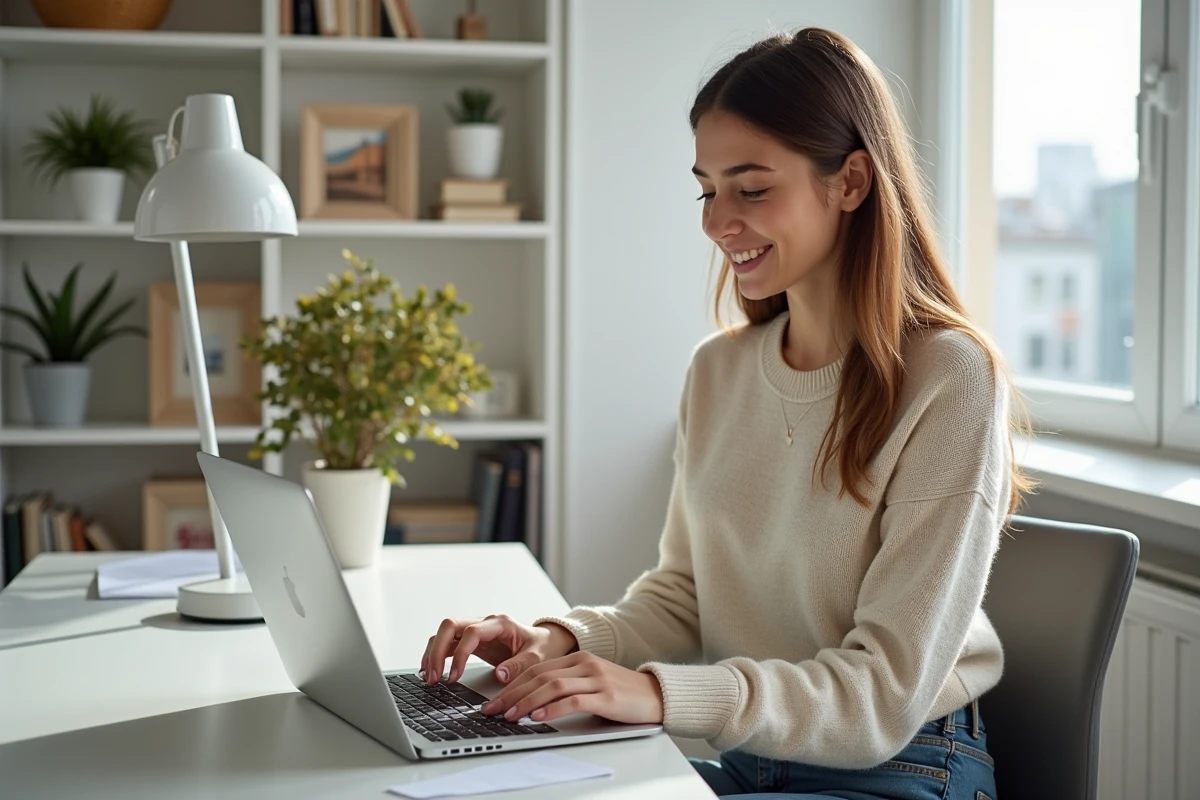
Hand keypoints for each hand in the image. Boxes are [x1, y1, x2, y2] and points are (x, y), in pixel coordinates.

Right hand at [421, 615, 577, 685]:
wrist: (544, 642)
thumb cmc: (541, 647)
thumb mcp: (537, 657)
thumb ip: (520, 665)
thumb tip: (500, 675)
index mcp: (500, 624)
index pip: (471, 633)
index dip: (460, 654)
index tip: (455, 677)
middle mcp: (484, 623)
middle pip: (450, 626)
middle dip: (437, 651)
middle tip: (433, 678)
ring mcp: (475, 630)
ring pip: (444, 634)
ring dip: (433, 654)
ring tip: (429, 679)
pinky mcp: (470, 641)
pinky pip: (447, 644)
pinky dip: (436, 656)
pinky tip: (431, 672)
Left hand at [480, 651, 663, 724]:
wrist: (656, 695)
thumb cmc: (622, 693)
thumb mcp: (591, 682)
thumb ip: (567, 686)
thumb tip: (531, 703)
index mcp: (578, 659)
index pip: (536, 669)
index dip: (512, 685)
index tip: (494, 701)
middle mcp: (585, 664)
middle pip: (539, 676)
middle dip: (512, 694)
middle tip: (492, 710)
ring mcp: (596, 679)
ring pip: (552, 686)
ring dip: (526, 702)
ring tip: (509, 716)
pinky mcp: (606, 696)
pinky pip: (573, 701)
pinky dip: (552, 709)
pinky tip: (538, 717)